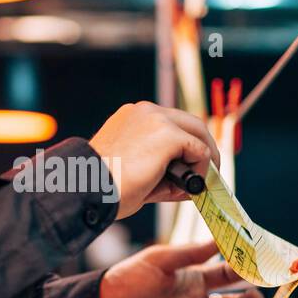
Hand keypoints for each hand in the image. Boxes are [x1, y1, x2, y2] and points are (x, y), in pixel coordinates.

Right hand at [88, 102, 219, 218]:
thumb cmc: (105, 185)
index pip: (171, 123)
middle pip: (189, 123)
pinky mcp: (168, 134)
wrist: (90, 187)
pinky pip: (199, 150)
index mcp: (133, 116)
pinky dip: (202, 168)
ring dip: (205, 158)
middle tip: (207, 172)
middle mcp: (146, 111)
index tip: (189, 167)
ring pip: (197, 133)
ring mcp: (157, 119)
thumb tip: (192, 181)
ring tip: (201, 183)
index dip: (185, 146)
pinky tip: (191, 185)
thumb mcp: (134, 168)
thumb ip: (161, 167)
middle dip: (202, 148)